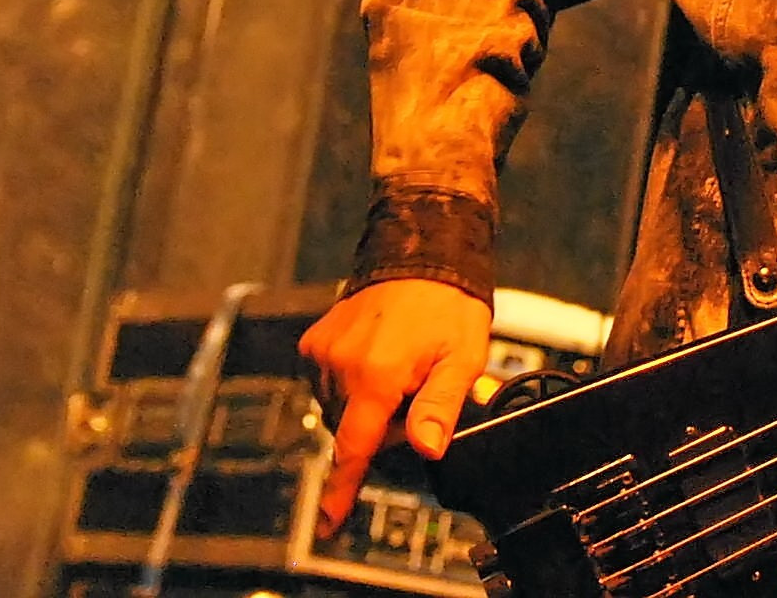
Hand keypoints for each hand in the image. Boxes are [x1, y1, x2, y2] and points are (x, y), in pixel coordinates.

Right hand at [298, 277, 493, 534]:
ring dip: (366, 405)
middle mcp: (341, 365)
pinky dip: (350, 384)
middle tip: (417, 394)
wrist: (422, 252)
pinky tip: (378, 360)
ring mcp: (324, 352)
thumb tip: (428, 448)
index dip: (344, 489)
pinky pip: (328, 383)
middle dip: (382, 427)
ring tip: (401, 369)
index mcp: (377, 375)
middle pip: (353, 429)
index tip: (329, 522)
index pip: (356, 447)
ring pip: (339, 408)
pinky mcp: (315, 341)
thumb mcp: (462, 358)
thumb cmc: (448, 305)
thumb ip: (440, 407)